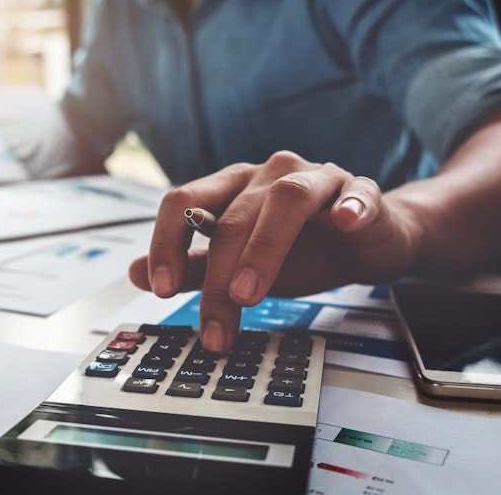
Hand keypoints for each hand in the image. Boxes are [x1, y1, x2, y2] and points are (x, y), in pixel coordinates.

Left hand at [129, 151, 420, 352]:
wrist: (365, 240)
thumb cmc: (301, 249)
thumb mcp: (240, 265)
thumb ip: (192, 268)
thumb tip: (135, 274)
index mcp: (233, 186)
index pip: (184, 203)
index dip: (166, 243)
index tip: (161, 289)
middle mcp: (269, 175)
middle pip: (233, 217)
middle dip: (217, 276)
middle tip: (214, 326)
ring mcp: (317, 179)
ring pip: (286, 199)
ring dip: (264, 247)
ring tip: (249, 293)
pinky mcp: (360, 193)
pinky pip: (356, 194)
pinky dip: (350, 206)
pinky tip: (345, 222)